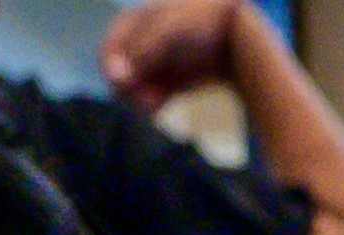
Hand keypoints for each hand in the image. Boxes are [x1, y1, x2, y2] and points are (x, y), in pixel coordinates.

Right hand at [102, 0, 249, 105]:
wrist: (236, 34)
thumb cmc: (201, 19)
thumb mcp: (169, 29)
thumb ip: (141, 51)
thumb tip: (116, 78)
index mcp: (130, 25)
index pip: (107, 53)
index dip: (112, 71)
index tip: (125, 85)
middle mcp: (136, 47)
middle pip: (117, 77)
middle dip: (128, 90)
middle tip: (146, 100)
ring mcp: (150, 67)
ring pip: (132, 94)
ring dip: (139, 102)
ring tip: (155, 103)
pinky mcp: (165, 85)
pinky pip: (149, 102)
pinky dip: (152, 107)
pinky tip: (159, 107)